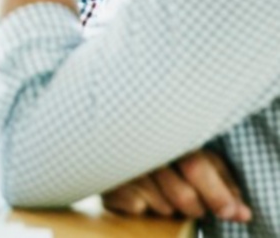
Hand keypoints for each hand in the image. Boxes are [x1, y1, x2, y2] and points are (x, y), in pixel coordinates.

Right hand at [102, 150, 250, 222]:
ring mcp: (126, 164)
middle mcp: (146, 148)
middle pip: (183, 195)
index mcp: (173, 137)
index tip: (231, 213)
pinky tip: (141, 193)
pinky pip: (136, 207)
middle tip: (194, 205)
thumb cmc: (169, 154)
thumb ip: (223, 185)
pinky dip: (143, 207)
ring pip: (163, 205)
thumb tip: (242, 214)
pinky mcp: (109, 182)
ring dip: (169, 207)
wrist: (119, 140)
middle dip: (196, 208)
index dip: (216, 194)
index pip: (197, 167)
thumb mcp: (201, 160)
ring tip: (163, 192)